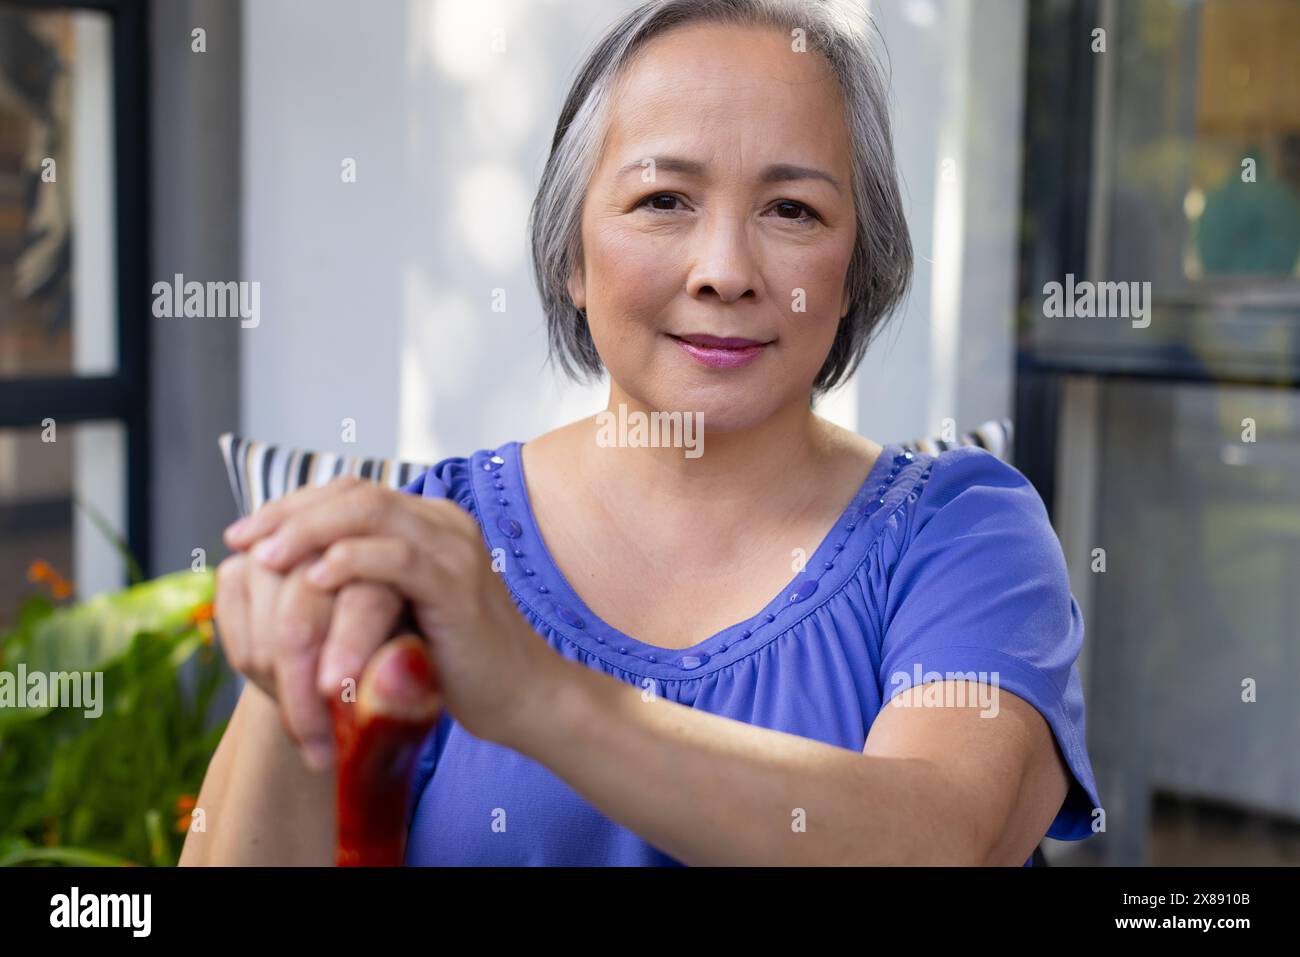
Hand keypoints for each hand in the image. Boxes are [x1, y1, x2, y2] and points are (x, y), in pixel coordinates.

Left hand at [223, 475, 558, 746]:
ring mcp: (456, 550)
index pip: (352, 491)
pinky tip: (315, 579)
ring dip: (309, 532)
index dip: (294, 506)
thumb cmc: (456, 662)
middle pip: (356, 493)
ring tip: (266, 558)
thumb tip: (296, 572)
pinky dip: (351, 562)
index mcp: (431, 523)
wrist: (521, 698)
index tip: (246, 533)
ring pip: (371, 514)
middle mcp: (445, 524)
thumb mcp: (402, 609)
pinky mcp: (459, 586)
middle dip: (291, 514)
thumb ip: (366, 582)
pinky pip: (397, 559)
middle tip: (244, 540)